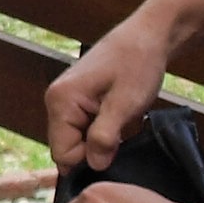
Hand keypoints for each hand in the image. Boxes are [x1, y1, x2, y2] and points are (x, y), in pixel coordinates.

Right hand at [45, 14, 171, 171]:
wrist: (148, 37)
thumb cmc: (138, 64)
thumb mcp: (125, 103)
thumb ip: (105, 136)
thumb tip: (94, 165)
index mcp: (61, 101)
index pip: (63, 154)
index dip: (90, 159)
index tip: (115, 146)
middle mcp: (55, 100)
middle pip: (66, 148)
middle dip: (94, 150)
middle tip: (121, 133)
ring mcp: (64, 99)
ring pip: (76, 140)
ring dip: (99, 140)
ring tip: (121, 123)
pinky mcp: (76, 100)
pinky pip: (82, 129)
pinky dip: (101, 131)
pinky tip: (117, 119)